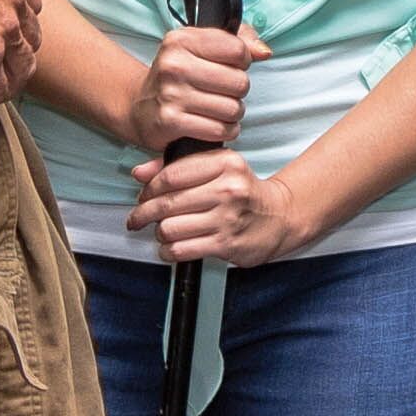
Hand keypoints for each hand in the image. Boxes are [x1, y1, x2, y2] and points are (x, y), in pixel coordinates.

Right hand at [133, 24, 262, 151]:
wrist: (139, 108)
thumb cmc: (179, 75)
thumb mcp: (201, 46)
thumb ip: (239, 39)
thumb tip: (264, 52)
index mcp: (182, 39)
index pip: (238, 50)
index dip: (242, 61)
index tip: (229, 67)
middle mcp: (174, 65)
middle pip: (239, 82)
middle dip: (238, 91)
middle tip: (223, 92)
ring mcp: (171, 94)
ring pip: (232, 109)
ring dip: (232, 114)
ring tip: (219, 110)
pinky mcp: (171, 122)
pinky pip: (219, 130)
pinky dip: (224, 131)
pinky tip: (213, 125)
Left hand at [133, 144, 301, 267]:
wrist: (279, 217)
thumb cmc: (241, 191)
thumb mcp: (216, 167)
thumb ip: (175, 166)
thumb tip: (138, 173)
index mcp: (224, 163)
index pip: (172, 174)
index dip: (149, 188)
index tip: (142, 196)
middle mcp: (228, 188)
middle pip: (167, 202)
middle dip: (144, 213)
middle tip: (137, 218)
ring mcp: (228, 218)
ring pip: (171, 228)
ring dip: (159, 233)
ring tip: (161, 232)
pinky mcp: (226, 244)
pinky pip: (182, 250)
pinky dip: (168, 251)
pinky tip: (170, 248)